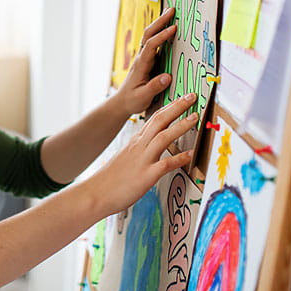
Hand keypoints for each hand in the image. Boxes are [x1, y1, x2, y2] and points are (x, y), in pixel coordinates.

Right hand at [83, 93, 197, 216]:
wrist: (95, 193)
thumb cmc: (110, 178)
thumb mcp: (126, 157)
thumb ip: (140, 149)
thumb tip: (152, 144)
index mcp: (135, 141)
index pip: (154, 118)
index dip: (169, 106)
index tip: (182, 98)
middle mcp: (139, 147)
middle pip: (159, 121)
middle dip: (177, 107)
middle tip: (192, 96)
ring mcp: (142, 160)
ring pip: (163, 137)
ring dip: (180, 126)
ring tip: (195, 117)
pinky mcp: (145, 176)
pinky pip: (164, 165)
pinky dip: (178, 158)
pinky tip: (190, 154)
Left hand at [116, 7, 176, 114]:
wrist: (122, 102)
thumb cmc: (132, 100)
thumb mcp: (143, 97)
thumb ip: (154, 87)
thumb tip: (167, 77)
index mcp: (141, 64)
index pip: (151, 45)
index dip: (162, 36)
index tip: (173, 29)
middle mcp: (142, 57)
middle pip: (149, 34)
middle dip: (160, 21)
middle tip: (172, 10)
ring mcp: (144, 57)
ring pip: (150, 36)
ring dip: (160, 23)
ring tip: (171, 13)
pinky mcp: (147, 60)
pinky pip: (154, 42)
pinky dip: (161, 33)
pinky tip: (169, 29)